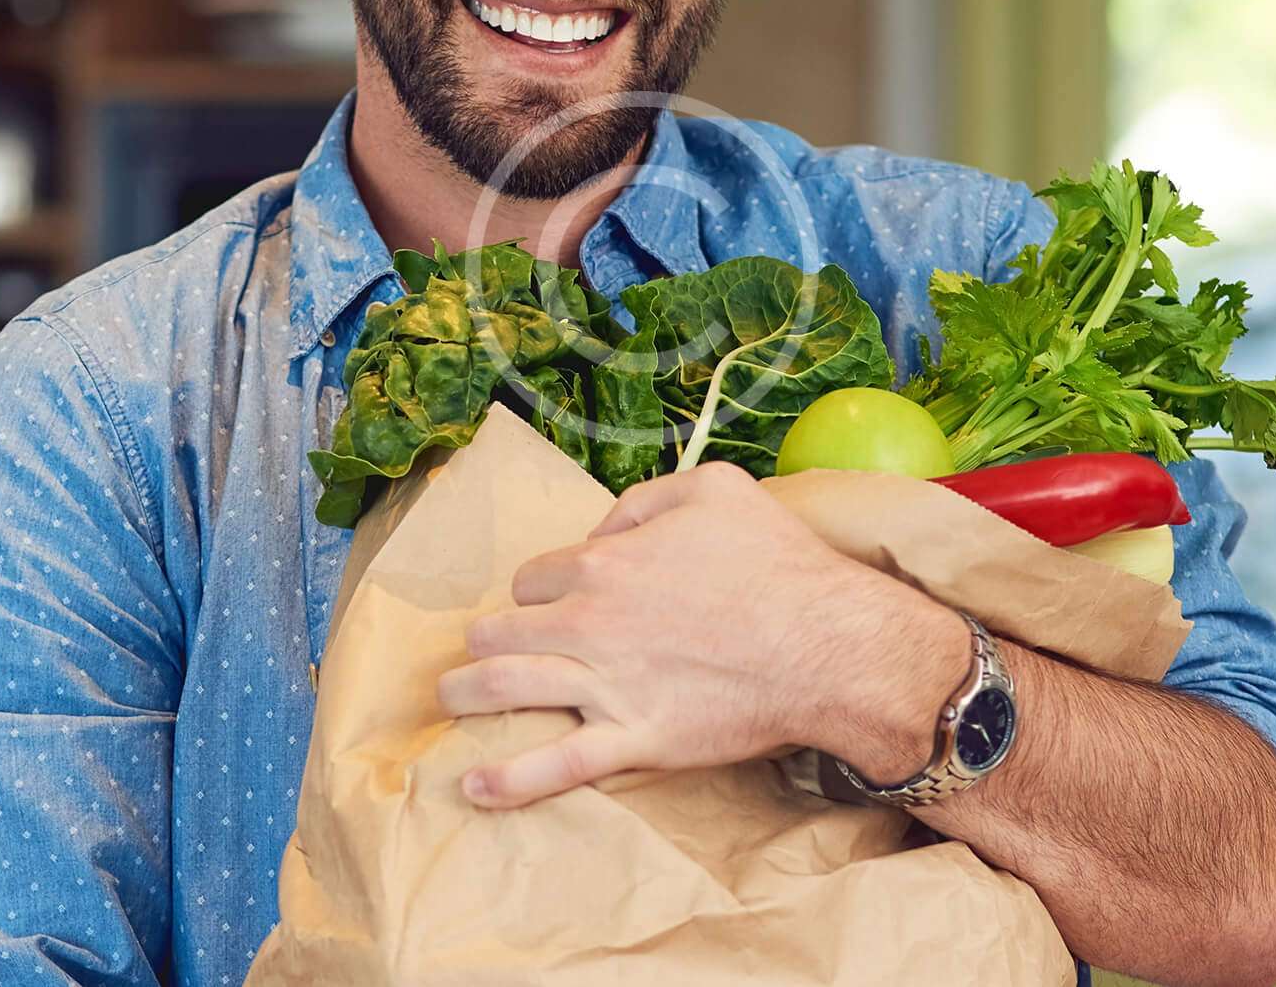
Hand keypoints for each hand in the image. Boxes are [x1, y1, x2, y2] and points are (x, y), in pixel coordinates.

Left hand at [437, 460, 967, 807]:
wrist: (826, 644)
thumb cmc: (777, 563)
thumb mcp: (715, 488)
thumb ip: (645, 498)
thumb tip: (602, 524)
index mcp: (604, 563)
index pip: (536, 577)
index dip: (540, 588)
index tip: (548, 601)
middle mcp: (590, 623)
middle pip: (503, 631)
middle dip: (486, 641)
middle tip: (480, 652)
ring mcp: (606, 686)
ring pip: (508, 690)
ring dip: (468, 695)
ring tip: (450, 702)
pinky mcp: (634, 740)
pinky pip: (557, 766)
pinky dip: (509, 781)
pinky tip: (474, 788)